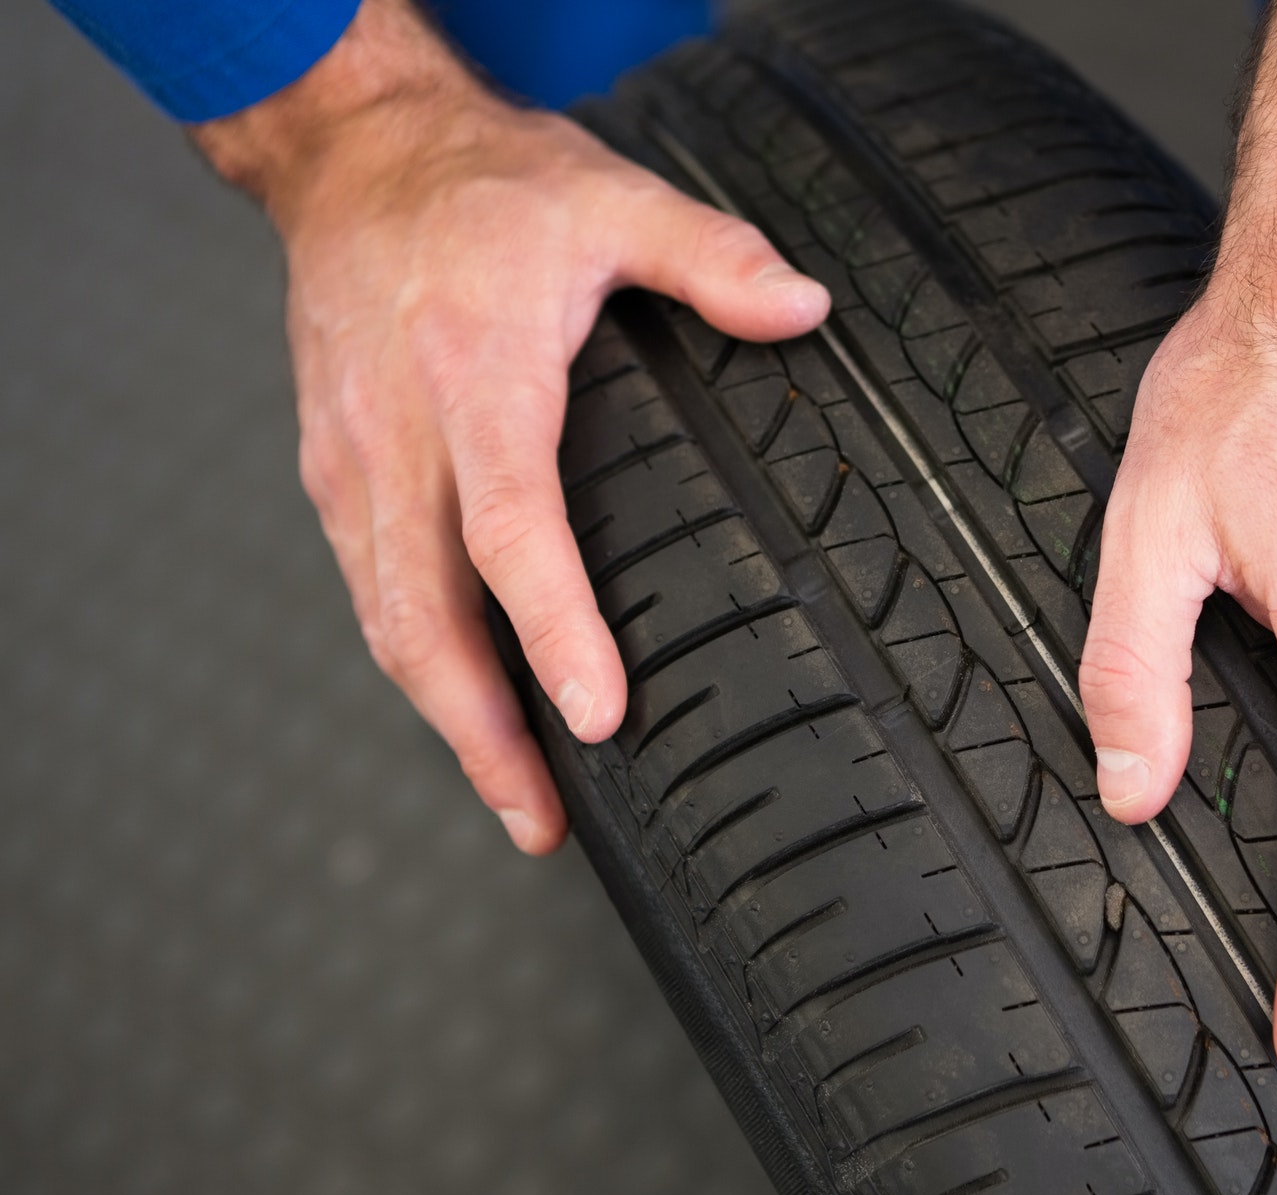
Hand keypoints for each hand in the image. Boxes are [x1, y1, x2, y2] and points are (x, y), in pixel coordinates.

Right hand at [194, 0, 828, 852]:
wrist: (352, 156)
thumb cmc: (485, 186)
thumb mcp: (612, 195)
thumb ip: (712, 257)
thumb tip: (805, 311)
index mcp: (473, 371)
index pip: (509, 523)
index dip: (550, 626)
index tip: (596, 712)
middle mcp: (397, 432)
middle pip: (422, 613)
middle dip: (480, 732)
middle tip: (542, 820)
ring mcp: (350, 460)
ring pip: (385, 619)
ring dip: (447, 721)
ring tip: (517, 800)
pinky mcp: (333, 474)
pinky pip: (370, 590)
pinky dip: (418, 664)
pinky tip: (470, 711)